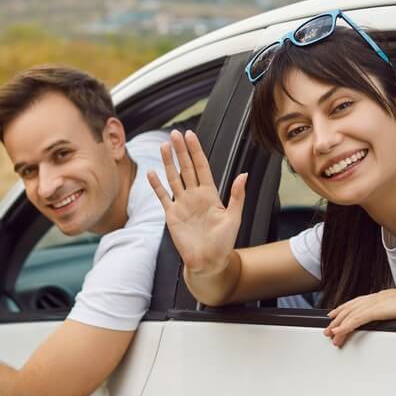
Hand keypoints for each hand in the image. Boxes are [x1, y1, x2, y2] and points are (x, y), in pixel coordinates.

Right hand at [147, 130, 247, 275]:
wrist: (209, 262)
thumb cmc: (223, 243)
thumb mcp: (234, 218)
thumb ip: (237, 196)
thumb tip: (244, 175)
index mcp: (210, 194)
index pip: (202, 167)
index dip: (196, 151)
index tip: (190, 136)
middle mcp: (195, 196)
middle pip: (186, 168)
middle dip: (181, 151)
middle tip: (175, 133)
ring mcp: (182, 204)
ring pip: (173, 178)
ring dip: (168, 163)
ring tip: (163, 147)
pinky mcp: (171, 215)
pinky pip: (163, 197)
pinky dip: (156, 186)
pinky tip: (151, 173)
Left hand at [324, 285, 395, 347]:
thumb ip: (394, 310)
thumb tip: (392, 315)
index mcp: (380, 296)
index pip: (357, 303)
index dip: (344, 309)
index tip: (335, 316)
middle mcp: (375, 297)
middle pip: (350, 309)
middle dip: (337, 320)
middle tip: (328, 330)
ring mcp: (375, 302)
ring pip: (350, 315)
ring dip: (338, 326)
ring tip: (330, 335)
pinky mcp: (376, 309)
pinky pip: (356, 319)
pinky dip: (345, 326)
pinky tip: (339, 332)